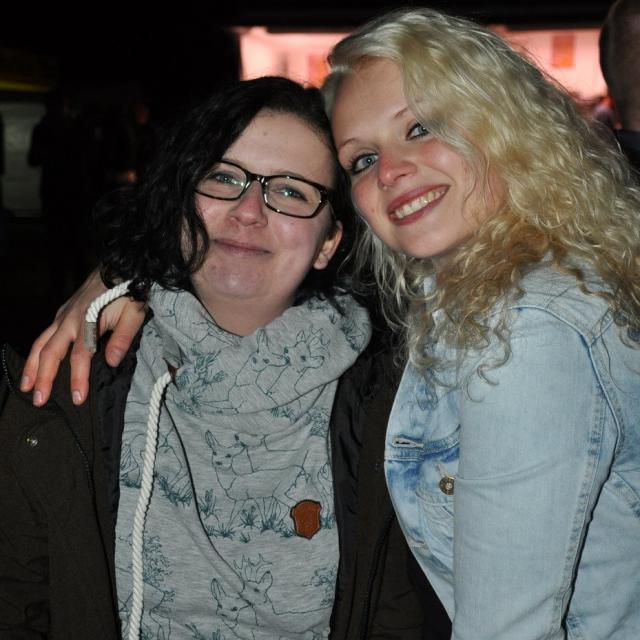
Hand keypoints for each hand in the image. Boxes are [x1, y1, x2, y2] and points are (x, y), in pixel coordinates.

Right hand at [20, 270, 144, 405]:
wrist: (120, 266)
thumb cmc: (129, 291)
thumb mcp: (134, 314)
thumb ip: (123, 338)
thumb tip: (111, 362)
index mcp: (86, 321)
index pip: (79, 356)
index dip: (78, 378)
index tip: (78, 398)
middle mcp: (68, 319)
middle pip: (50, 352)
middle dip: (42, 378)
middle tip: (38, 400)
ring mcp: (63, 315)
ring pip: (40, 343)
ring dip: (32, 366)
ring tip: (26, 386)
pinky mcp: (63, 312)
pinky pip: (45, 334)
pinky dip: (37, 351)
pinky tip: (35, 362)